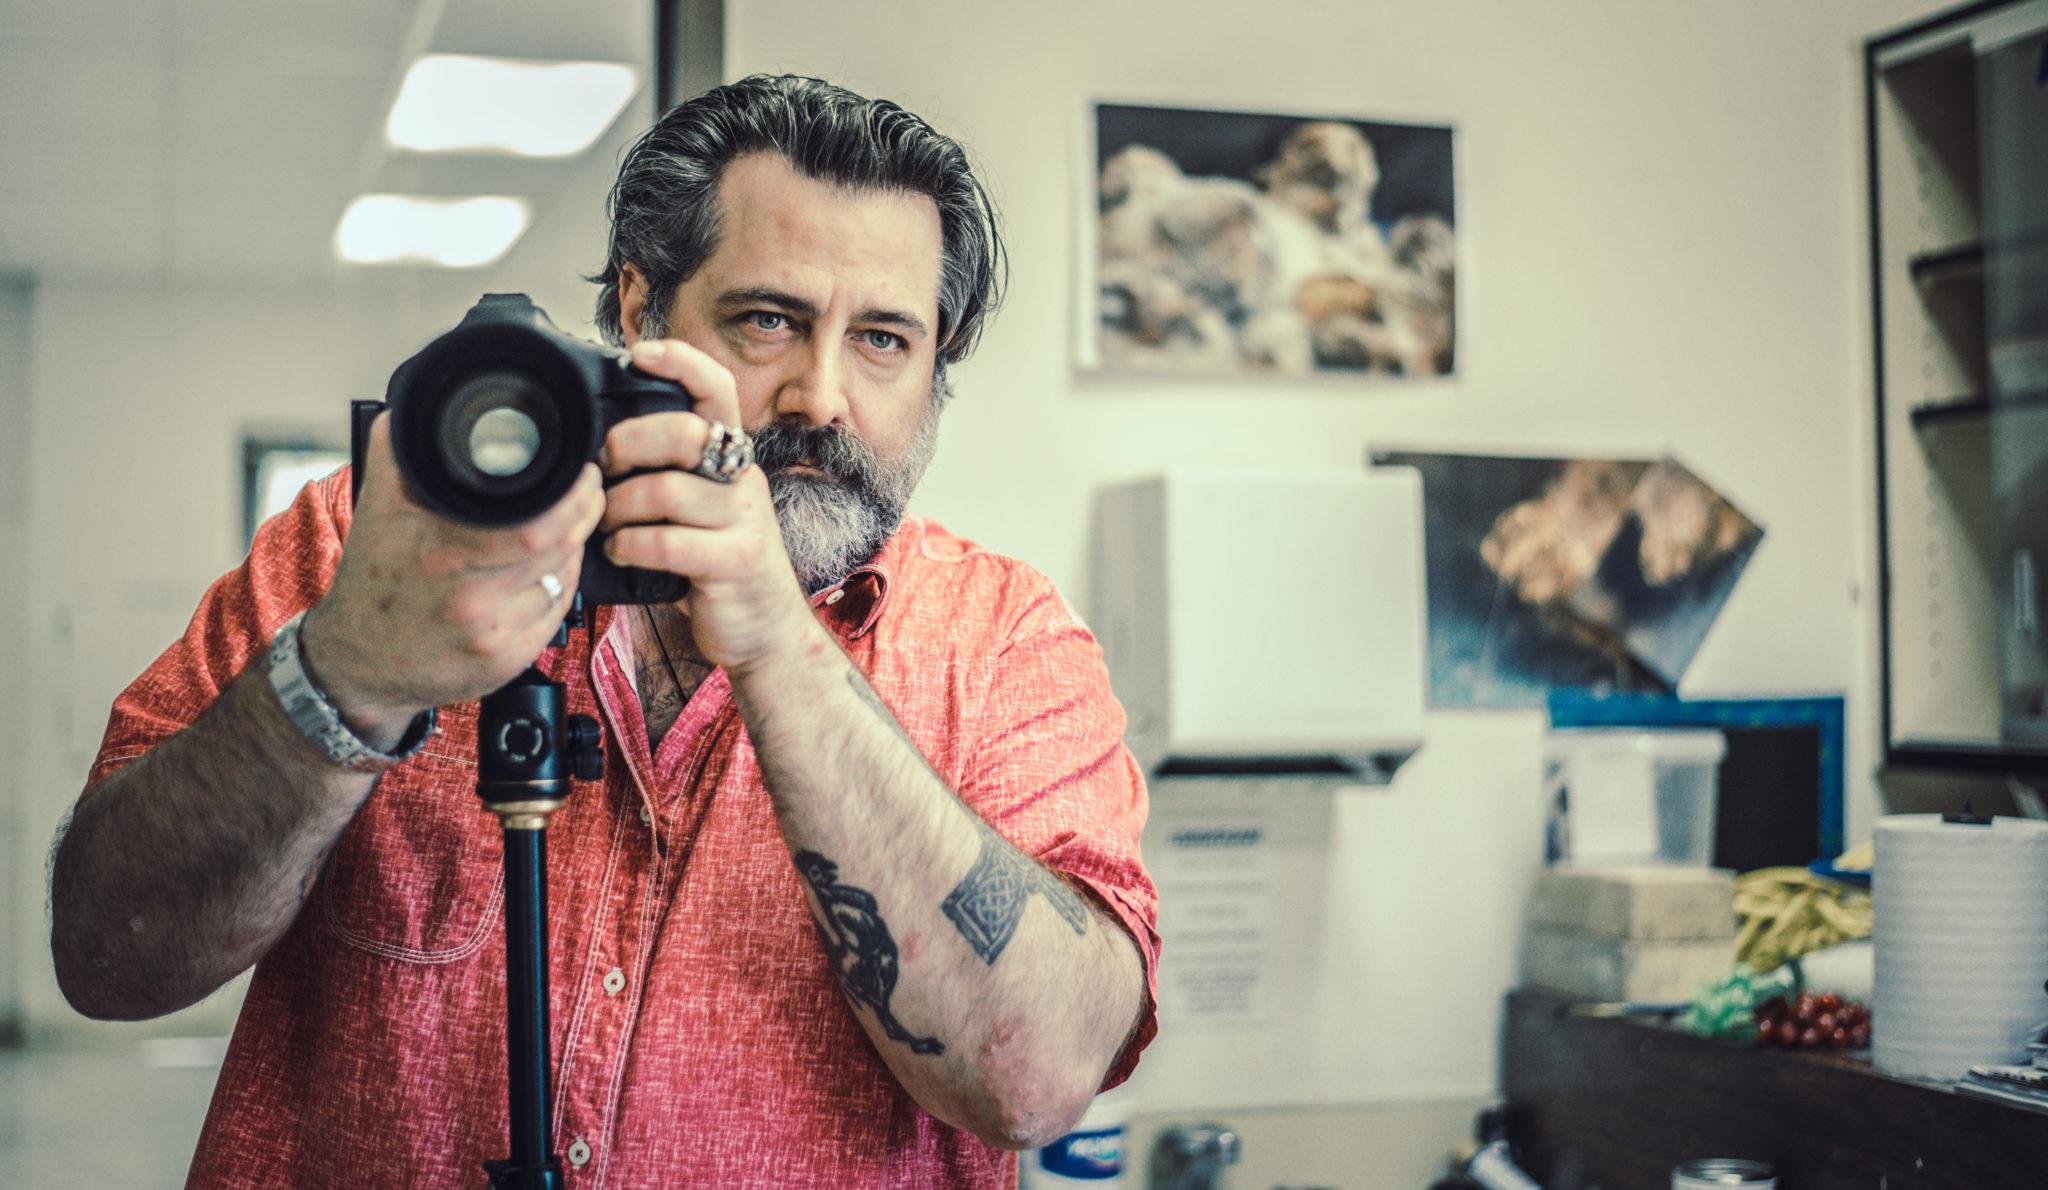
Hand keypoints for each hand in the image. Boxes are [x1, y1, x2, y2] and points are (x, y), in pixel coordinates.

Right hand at [300, 414, 605, 746]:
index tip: (581, 471)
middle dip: (585, 511)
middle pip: (560, 546)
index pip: (538, 522)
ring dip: (575, 544)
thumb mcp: (377, 504)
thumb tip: (425, 399)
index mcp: (442, 552)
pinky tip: (547, 566)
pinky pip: (557, 609)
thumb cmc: (374, 578)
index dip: (573, 494)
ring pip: (564, 575)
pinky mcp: (508, 659)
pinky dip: (560, 580)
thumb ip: (401, 446)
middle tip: (589, 488)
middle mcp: (470, 597)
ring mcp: (493, 633)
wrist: (357, 662)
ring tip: (567, 521)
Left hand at [599, 338, 817, 671]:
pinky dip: (630, 546)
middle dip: (626, 444)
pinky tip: (621, 553)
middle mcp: (743, 478)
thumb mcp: (697, 510)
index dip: (681, 362)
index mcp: (731, 457)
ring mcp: (745, 519)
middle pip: (684, 432)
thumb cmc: (714, 566)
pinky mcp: (737, 561)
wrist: (765, 630)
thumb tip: (596, 444)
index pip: (717, 389)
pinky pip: (668, 542)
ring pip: (665, 490)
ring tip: (607, 526)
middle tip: (601, 469)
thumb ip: (666, 473)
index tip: (638, 355)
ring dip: (618, 508)